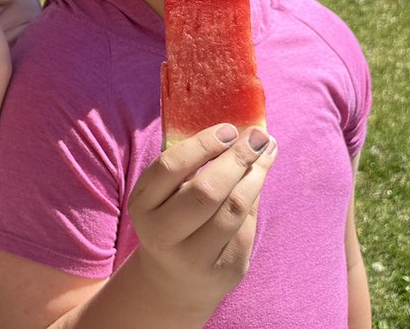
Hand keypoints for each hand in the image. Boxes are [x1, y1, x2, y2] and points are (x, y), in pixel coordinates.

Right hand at [126, 124, 276, 314]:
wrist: (174, 279)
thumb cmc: (173, 220)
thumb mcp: (165, 194)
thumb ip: (191, 165)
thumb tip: (236, 129)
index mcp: (143, 205)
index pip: (170, 167)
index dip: (202, 145)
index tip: (229, 129)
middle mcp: (163, 234)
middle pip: (205, 192)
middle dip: (236, 159)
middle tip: (257, 137)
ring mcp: (193, 258)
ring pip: (233, 210)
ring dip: (255, 176)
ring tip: (266, 153)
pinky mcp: (223, 271)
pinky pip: (247, 228)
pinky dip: (255, 198)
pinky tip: (259, 179)